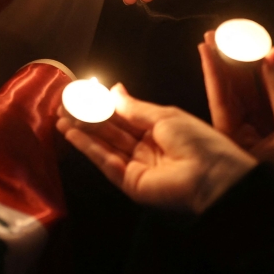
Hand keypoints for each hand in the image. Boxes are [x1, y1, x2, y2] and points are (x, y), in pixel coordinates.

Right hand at [58, 84, 255, 213]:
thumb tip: (114, 90)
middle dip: (88, 117)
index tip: (84, 93)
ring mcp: (136, 167)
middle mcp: (145, 149)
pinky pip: (105, 162)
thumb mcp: (164, 116)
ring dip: (81, 132)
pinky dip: (87, 148)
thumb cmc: (198, 142)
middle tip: (65, 105)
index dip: (104, 105)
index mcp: (158, 131)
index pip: (124, 116)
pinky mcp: (129, 183)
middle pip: (111, 131)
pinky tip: (72, 134)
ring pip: (104, 146)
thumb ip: (134, 107)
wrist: (213, 175)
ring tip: (60, 117)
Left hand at [201, 42, 273, 196]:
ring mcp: (259, 136)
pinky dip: (264, 81)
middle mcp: (243, 140)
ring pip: (248, 96)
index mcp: (238, 145)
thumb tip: (272, 55)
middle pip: (231, 95)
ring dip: (243, 69)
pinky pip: (265, 101)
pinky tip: (260, 59)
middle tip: (216, 35)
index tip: (206, 45)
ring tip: (233, 40)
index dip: (214, 70)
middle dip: (224, 64)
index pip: (220, 101)